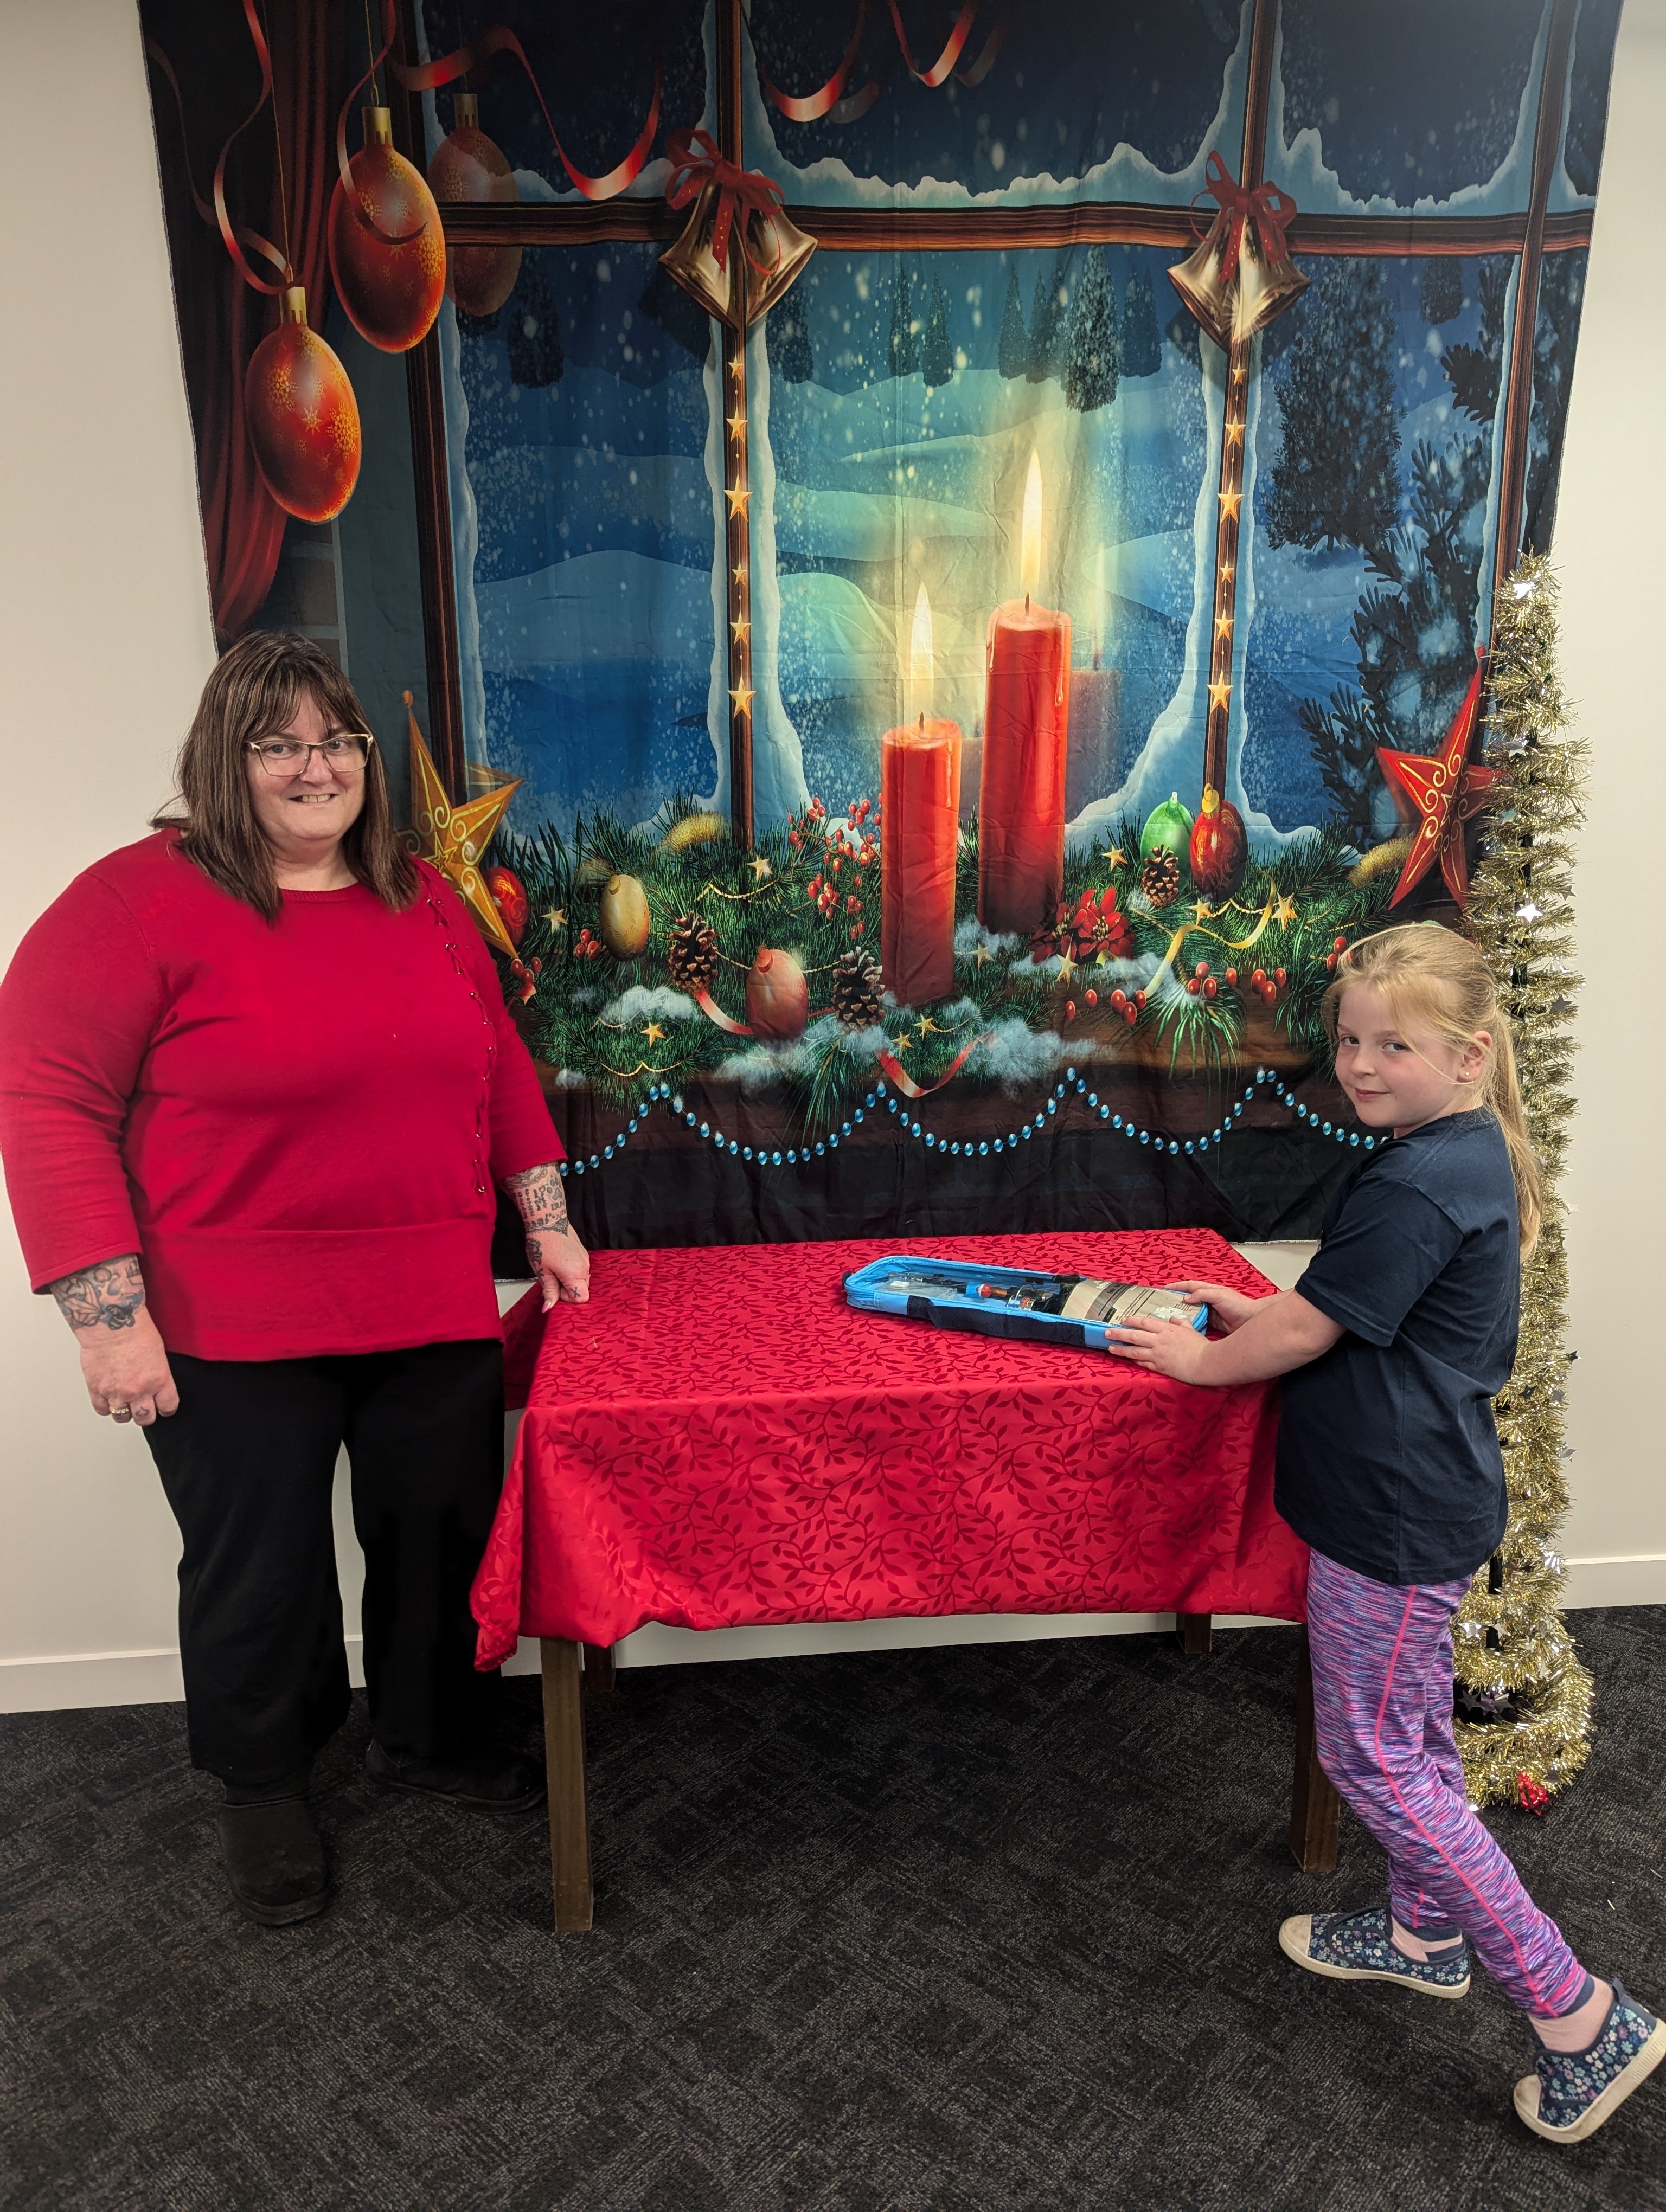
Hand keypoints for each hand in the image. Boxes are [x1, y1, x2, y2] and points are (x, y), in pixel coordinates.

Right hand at [49, 1254, 177, 1425]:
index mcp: (159, 1380)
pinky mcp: (97, 1389)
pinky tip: (108, 1398)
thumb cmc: (135, 1330)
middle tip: (143, 1409)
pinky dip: (105, 1406)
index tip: (163, 1408)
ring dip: (124, 1412)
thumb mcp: (159, 1353)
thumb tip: (157, 1387)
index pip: (168, 1407)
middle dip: (146, 1415)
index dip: (166, 1409)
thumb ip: (159, 1375)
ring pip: (123, 1417)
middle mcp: (138, 1389)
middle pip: (145, 1417)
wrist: (110, 1323)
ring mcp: (116, 1391)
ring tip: (124, 1403)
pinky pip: (102, 1409)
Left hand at [527, 1222, 590, 1308]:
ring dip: (568, 1279)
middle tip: (551, 1279)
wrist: (547, 1220)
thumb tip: (549, 1307)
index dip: (566, 1298)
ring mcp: (585, 1259)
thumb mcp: (542, 1271)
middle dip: (566, 1289)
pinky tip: (557, 1262)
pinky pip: (580, 1269)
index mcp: (576, 1274)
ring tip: (553, 1269)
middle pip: (581, 1289)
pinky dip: (570, 1271)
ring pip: (580, 1279)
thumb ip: (549, 1291)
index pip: (581, 1298)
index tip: (554, 1289)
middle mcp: (585, 1267)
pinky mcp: (582, 1252)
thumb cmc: (542, 1243)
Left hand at [1106, 1310, 1216, 1381]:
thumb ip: (1181, 1323)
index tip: (1123, 1320)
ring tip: (1110, 1348)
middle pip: (1134, 1336)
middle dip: (1118, 1334)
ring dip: (1121, 1349)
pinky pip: (1143, 1364)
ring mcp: (1158, 1355)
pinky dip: (1134, 1361)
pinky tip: (1128, 1360)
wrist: (1205, 1363)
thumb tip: (1173, 1319)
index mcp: (1166, 1329)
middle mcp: (1159, 1341)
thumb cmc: (1201, 1346)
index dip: (1132, 1320)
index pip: (1144, 1322)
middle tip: (1106, 1332)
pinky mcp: (1160, 1367)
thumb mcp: (1191, 1330)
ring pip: (1134, 1351)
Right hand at [1161, 1279, 1265, 1334]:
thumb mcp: (1220, 1295)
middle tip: (1163, 1305)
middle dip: (1175, 1301)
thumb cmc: (1239, 1305)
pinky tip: (1184, 1327)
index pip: (1189, 1286)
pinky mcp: (1211, 1322)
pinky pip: (1197, 1322)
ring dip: (1182, 1314)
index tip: (1164, 1288)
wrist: (1250, 1320)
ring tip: (1170, 1317)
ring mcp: (1209, 1311)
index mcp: (1208, 1290)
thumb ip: (1203, 1294)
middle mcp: (1207, 1300)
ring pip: (1191, 1311)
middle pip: (1187, 1299)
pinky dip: (1190, 1323)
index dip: (1176, 1286)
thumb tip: (1187, 1298)